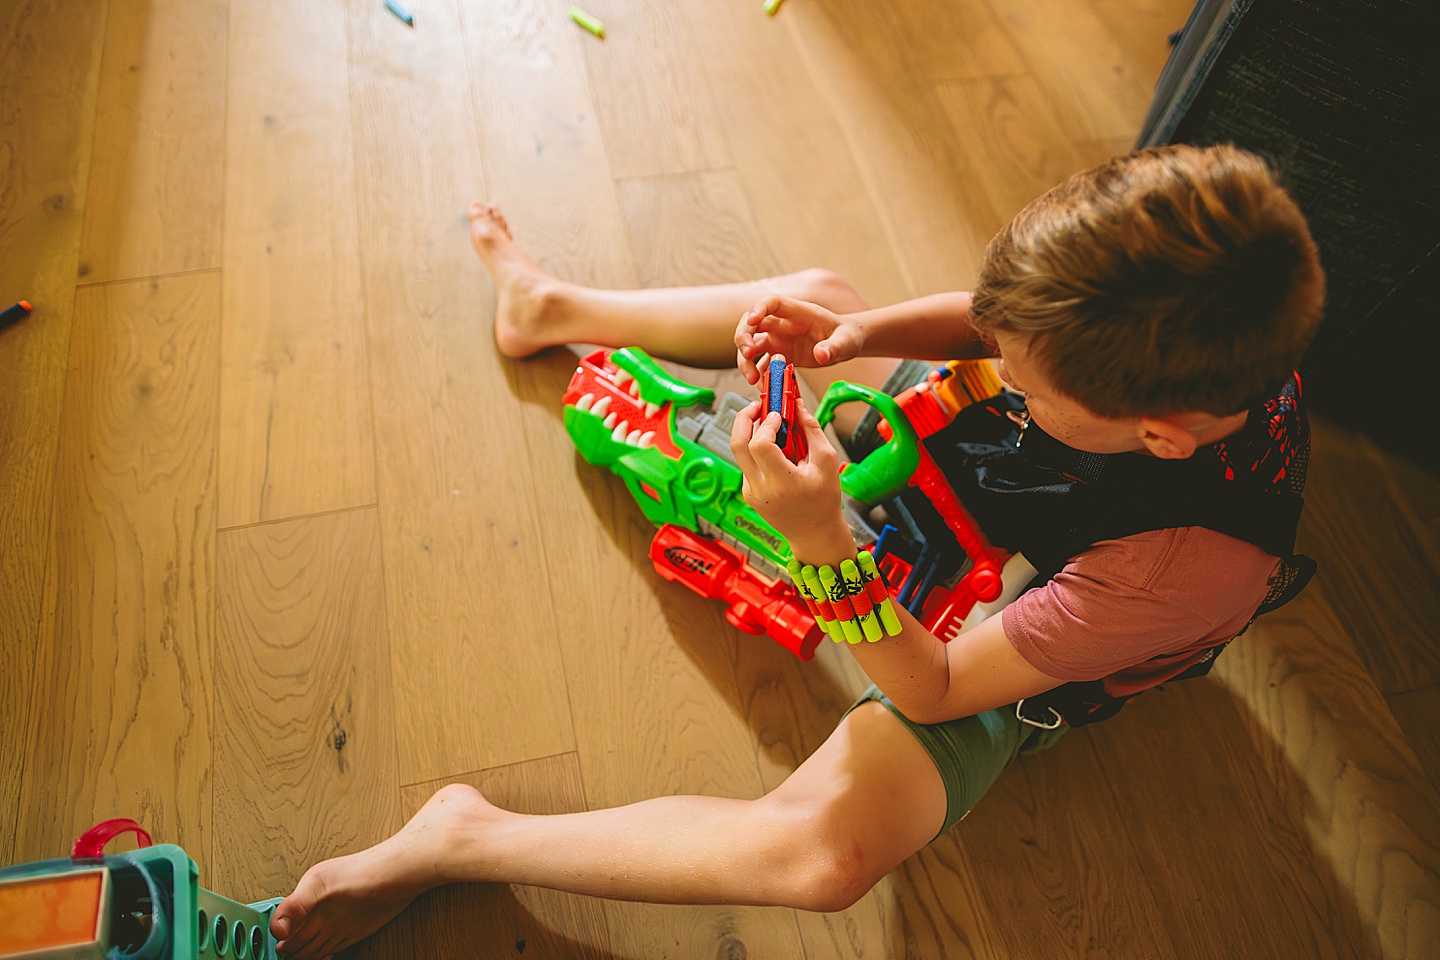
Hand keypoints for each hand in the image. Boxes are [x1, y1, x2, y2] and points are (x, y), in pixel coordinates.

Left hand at [729, 385, 853, 561]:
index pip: (759, 445)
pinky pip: (746, 463)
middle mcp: (760, 488)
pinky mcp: (748, 493)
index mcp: (781, 483)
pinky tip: (775, 448)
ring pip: (739, 452)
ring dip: (750, 432)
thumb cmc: (824, 500)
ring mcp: (750, 492)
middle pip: (736, 444)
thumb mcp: (826, 462)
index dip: (766, 424)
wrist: (814, 533)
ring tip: (770, 424)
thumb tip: (797, 405)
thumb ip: (812, 430)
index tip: (778, 416)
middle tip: (757, 406)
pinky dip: (756, 449)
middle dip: (743, 418)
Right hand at [734, 295, 863, 384]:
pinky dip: (758, 375)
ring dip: (745, 361)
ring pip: (751, 345)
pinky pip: (761, 364)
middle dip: (743, 336)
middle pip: (751, 323)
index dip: (758, 308)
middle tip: (748, 354)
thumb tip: (821, 354)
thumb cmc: (846, 336)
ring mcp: (778, 339)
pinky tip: (763, 386)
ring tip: (753, 379)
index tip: (752, 320)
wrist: (845, 345)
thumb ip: (834, 347)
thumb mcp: (845, 341)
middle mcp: (782, 324)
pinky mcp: (779, 355)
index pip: (771, 302)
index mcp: (797, 312)